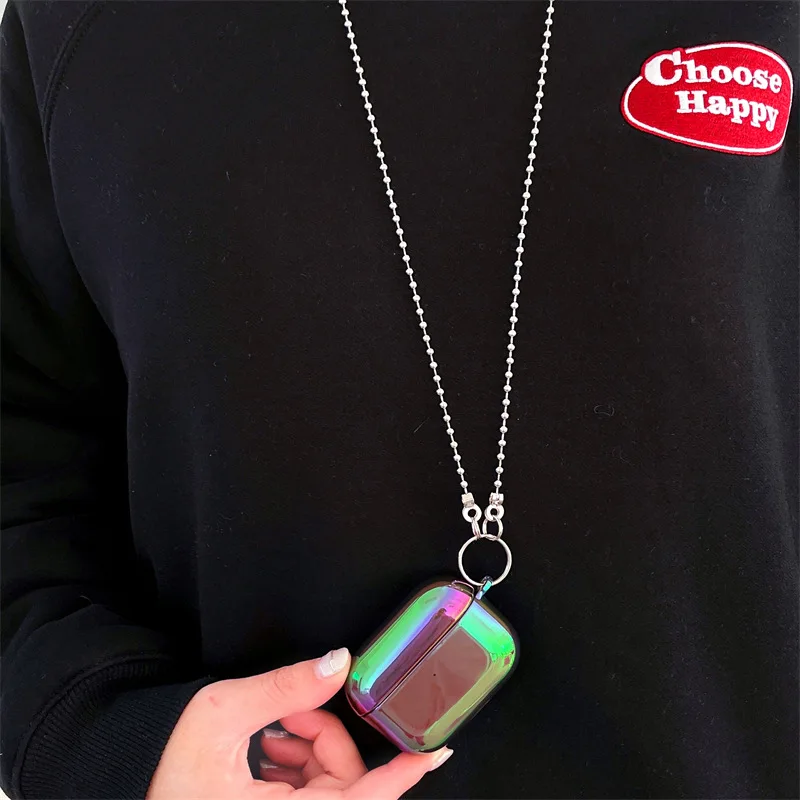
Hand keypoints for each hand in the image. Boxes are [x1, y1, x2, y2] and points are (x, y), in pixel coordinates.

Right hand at [146, 648, 451, 798]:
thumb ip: (282, 687)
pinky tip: (268, 750)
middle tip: (287, 712)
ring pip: (330, 783)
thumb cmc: (161, 769)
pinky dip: (299, 765)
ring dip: (310, 748)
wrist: (132, 793)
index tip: (436, 749)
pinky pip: (312, 793)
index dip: (403, 773)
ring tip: (269, 731)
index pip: (362, 799)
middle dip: (326, 735)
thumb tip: (338, 661)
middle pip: (346, 780)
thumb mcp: (218, 716)